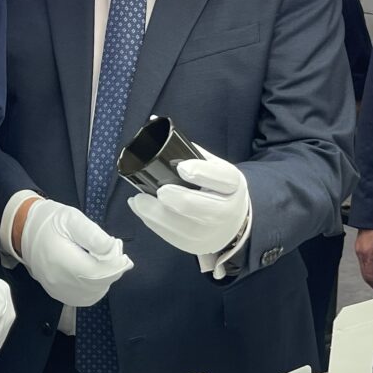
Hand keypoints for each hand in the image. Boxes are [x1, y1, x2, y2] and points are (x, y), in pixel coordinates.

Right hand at [18, 198, 132, 306]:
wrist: (25, 231)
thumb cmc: (50, 221)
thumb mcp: (72, 218)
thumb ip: (93, 234)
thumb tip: (111, 249)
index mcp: (61, 259)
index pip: (96, 273)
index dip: (114, 266)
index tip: (121, 253)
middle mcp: (58, 280)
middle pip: (96, 285)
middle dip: (112, 270)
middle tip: (114, 251)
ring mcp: (58, 290)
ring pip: (93, 294)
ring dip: (105, 279)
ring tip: (104, 260)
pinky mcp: (58, 293)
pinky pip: (84, 297)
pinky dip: (95, 287)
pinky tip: (95, 271)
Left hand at [127, 143, 248, 255]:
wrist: (233, 222)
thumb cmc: (217, 187)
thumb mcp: (215, 167)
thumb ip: (192, 153)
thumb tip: (156, 126)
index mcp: (233, 185)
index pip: (222, 179)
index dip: (202, 173)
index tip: (182, 167)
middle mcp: (226, 212)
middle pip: (203, 209)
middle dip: (179, 200)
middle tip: (160, 191)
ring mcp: (210, 233)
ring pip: (183, 227)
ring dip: (157, 214)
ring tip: (138, 200)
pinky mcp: (194, 246)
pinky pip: (172, 237)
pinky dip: (153, 223)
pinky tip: (140, 209)